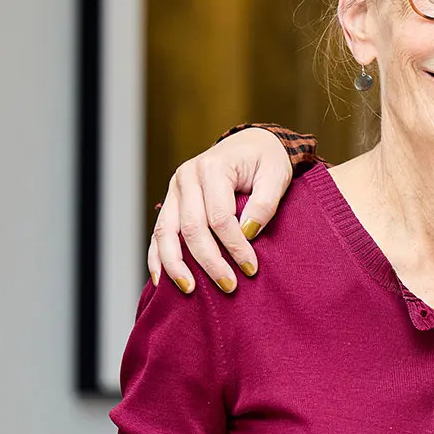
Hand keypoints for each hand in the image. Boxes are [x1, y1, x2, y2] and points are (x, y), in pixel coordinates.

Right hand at [147, 128, 291, 294]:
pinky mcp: (170, 202)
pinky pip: (158, 233)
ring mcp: (174, 189)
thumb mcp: (276, 175)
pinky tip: (161, 280)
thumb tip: (248, 232)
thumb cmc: (266, 160)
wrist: (252, 144)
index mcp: (212, 167)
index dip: (235, 246)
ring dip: (176, 265)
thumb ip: (264, 203)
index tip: (251, 268)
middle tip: (229, 285)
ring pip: (166, 233)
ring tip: (189, 289)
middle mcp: (187, 177)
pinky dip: (156, 257)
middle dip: (210, 261)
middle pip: (192, 228)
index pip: (220, 217)